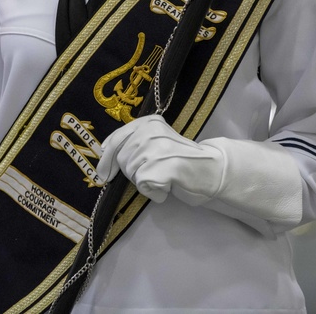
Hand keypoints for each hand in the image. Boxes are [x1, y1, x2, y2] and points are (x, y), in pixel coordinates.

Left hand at [96, 114, 222, 204]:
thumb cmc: (181, 160)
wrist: (212, 171)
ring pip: (132, 174)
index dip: (107, 158)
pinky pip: (144, 185)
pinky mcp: (164, 166)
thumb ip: (133, 143)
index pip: (116, 139)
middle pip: (122, 160)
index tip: (103, 173)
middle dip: (134, 173)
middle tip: (155, 173)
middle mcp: (151, 132)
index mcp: (149, 123)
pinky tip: (169, 186)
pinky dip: (155, 192)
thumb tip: (103, 153)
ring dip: (146, 183)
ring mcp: (158, 148)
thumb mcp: (156, 143)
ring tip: (165, 177)